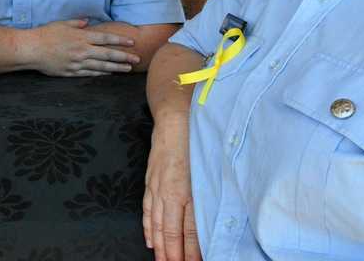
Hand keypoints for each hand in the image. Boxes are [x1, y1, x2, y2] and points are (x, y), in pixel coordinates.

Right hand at [26, 19, 140, 76]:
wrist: (32, 49)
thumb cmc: (45, 34)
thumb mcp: (62, 24)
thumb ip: (76, 23)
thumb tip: (87, 22)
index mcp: (81, 37)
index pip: (105, 39)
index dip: (120, 41)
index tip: (132, 43)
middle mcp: (82, 50)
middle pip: (108, 54)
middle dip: (124, 57)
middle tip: (137, 60)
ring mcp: (77, 62)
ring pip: (101, 66)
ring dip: (116, 68)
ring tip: (127, 70)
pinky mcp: (71, 72)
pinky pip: (90, 73)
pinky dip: (101, 73)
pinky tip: (109, 73)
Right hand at [143, 116, 199, 260]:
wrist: (173, 116)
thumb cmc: (195, 138)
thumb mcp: (209, 166)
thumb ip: (210, 193)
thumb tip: (215, 217)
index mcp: (187, 190)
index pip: (190, 230)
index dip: (192, 251)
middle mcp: (170, 192)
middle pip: (171, 231)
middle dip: (173, 253)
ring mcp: (157, 187)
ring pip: (158, 223)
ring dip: (160, 245)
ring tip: (163, 260)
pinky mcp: (150, 181)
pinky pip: (148, 209)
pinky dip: (148, 226)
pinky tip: (149, 239)